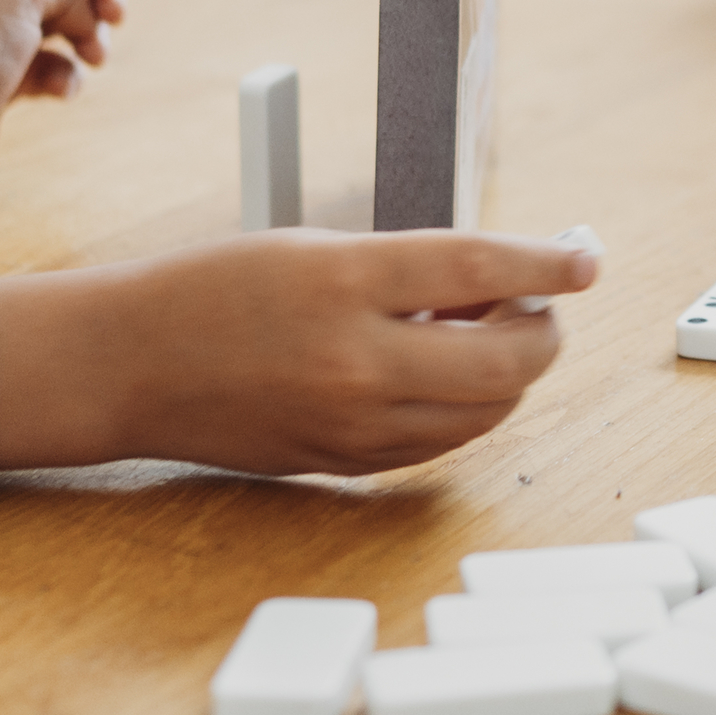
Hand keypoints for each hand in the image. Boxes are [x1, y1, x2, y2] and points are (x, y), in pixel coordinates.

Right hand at [0, 228, 597, 474]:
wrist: (129, 365)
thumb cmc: (211, 290)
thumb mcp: (312, 249)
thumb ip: (405, 271)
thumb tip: (494, 283)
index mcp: (344, 283)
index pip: (480, 267)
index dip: (548, 262)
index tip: (585, 257)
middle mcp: (357, 361)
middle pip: (504, 360)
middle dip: (541, 330)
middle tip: (538, 303)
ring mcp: (353, 423)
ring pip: (484, 412)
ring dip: (509, 374)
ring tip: (488, 334)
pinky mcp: (345, 464)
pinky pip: (439, 443)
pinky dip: (463, 409)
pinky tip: (445, 375)